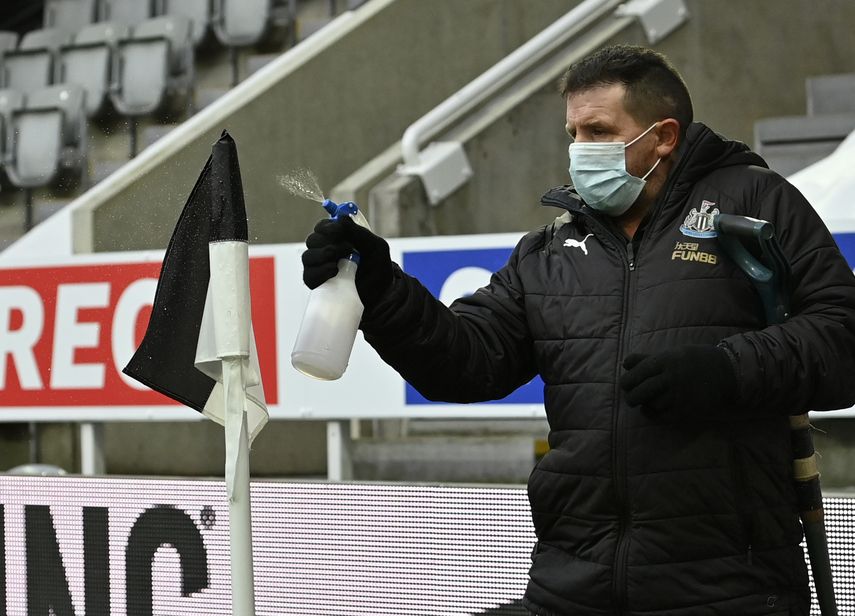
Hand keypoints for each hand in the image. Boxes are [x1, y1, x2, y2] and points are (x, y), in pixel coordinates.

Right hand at [302, 215, 392, 309]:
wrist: (381, 295)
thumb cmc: (378, 268)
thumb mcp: (375, 246)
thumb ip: (358, 232)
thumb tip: (341, 217)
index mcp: (338, 239)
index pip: (322, 227)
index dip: (326, 227)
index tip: (337, 231)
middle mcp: (326, 251)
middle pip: (312, 240)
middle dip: (327, 242)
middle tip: (348, 249)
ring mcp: (320, 268)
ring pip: (307, 257)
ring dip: (322, 256)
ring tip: (340, 262)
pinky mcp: (319, 284)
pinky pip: (308, 276)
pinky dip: (319, 273)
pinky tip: (334, 272)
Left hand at [619, 345, 737, 415]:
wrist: (725, 371)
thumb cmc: (693, 360)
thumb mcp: (671, 354)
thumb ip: (646, 359)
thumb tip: (624, 364)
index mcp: (665, 361)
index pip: (637, 373)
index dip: (627, 381)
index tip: (626, 384)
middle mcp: (671, 378)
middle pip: (640, 392)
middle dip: (631, 396)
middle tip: (631, 397)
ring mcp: (679, 395)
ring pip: (651, 404)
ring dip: (646, 403)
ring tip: (647, 400)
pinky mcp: (687, 410)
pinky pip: (662, 416)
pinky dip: (652, 414)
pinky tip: (651, 409)